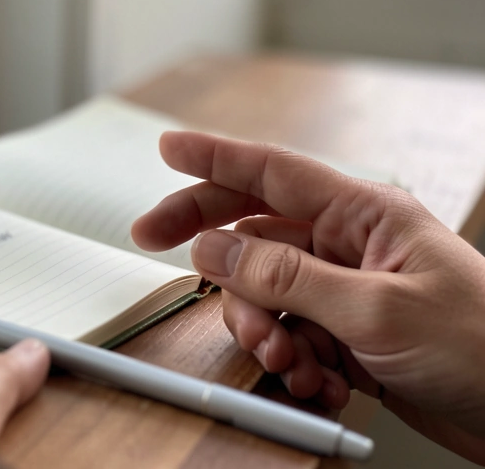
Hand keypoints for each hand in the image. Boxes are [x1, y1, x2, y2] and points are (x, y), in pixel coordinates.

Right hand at [131, 131, 484, 463]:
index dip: (213, 156)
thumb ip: (286, 278)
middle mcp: (351, 246)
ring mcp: (348, 292)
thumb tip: (215, 248)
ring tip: (286, 358)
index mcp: (364, 215)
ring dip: (261, 327)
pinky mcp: (350, 336)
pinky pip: (291, 336)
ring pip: (265, 293)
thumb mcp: (375, 311)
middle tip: (155, 244)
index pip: (272, 171)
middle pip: (255, 227)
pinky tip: (318, 382)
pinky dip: (292, 362)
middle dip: (209, 243)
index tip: (167, 147)